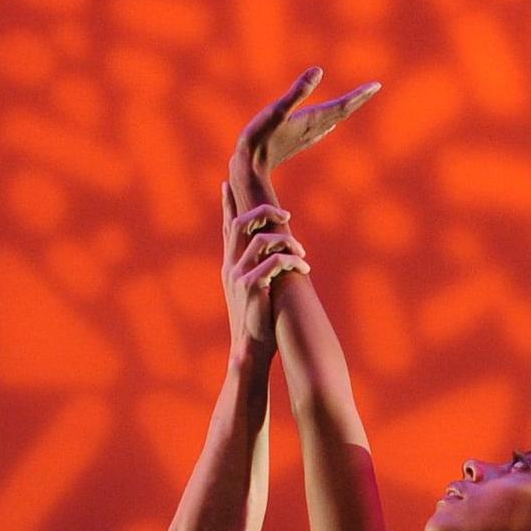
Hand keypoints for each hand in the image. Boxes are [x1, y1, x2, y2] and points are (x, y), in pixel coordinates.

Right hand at [221, 183, 309, 348]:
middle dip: (264, 213)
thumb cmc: (258, 320)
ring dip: (286, 241)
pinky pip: (274, 262)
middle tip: (286, 215)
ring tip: (302, 251)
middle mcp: (230, 266)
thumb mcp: (254, 290)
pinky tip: (303, 269)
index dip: (227, 204)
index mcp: (230, 264)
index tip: (227, 182)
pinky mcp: (251, 287)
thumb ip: (259, 269)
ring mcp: (238, 276)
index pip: (226, 227)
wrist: (250, 348)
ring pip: (261, 241)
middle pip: (241, 223)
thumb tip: (275, 253)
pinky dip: (292, 261)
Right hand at [228, 64, 376, 191]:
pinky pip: (318, 130)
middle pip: (341, 112)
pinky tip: (329, 125)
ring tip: (355, 101)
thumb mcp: (277, 110)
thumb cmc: (260, 137)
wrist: (249, 168)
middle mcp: (313, 128)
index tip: (376, 86)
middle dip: (358, 99)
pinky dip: (328, 123)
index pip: (342, 106)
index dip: (360, 95)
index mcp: (312, 119)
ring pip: (331, 120)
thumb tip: (318, 70)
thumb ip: (297, 91)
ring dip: (345, 110)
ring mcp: (305, 136)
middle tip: (373, 88)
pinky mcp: (295, 141)